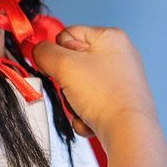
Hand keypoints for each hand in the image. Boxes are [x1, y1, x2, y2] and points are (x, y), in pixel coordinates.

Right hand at [31, 25, 159, 143]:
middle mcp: (119, 55)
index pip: (67, 34)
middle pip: (72, 63)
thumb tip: (38, 50)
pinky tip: (92, 120)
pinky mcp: (119, 101)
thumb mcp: (65, 65)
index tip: (58, 68)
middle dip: (65, 83)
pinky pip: (90, 103)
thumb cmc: (106, 96)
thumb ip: (44, 52)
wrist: (128, 132)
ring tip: (84, 108)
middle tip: (73, 90)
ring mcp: (120, 80)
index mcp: (110, 37)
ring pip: (78, 87)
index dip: (56, 52)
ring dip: (73, 102)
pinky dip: (85, 114)